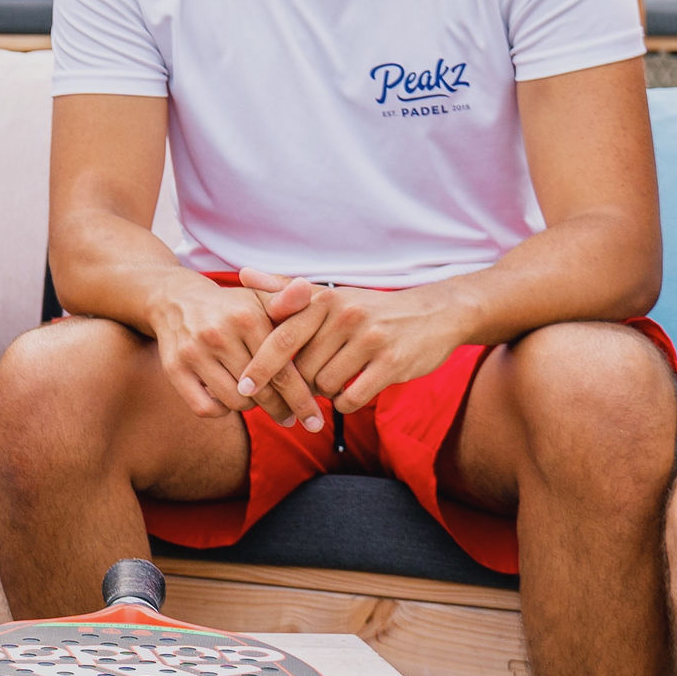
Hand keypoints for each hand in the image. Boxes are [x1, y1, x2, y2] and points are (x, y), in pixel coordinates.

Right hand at [140, 272, 305, 421]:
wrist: (176, 299)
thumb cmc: (231, 306)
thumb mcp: (259, 298)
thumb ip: (287, 301)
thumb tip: (306, 288)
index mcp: (246, 317)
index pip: (283, 371)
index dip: (301, 399)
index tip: (315, 420)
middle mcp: (219, 334)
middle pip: (261, 391)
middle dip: (280, 410)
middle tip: (290, 418)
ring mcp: (194, 352)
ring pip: (235, 401)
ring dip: (249, 406)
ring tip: (256, 399)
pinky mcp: (174, 368)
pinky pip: (206, 408)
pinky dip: (221, 410)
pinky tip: (228, 399)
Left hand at [238, 274, 469, 419]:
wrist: (433, 314)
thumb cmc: (369, 309)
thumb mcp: (329, 294)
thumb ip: (284, 288)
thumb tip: (243, 273)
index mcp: (324, 298)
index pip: (281, 338)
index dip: (260, 366)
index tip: (244, 387)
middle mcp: (345, 315)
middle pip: (301, 369)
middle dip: (300, 382)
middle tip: (310, 381)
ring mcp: (371, 338)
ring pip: (324, 385)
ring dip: (325, 391)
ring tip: (336, 379)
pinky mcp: (393, 363)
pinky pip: (351, 397)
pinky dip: (345, 402)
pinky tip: (351, 392)